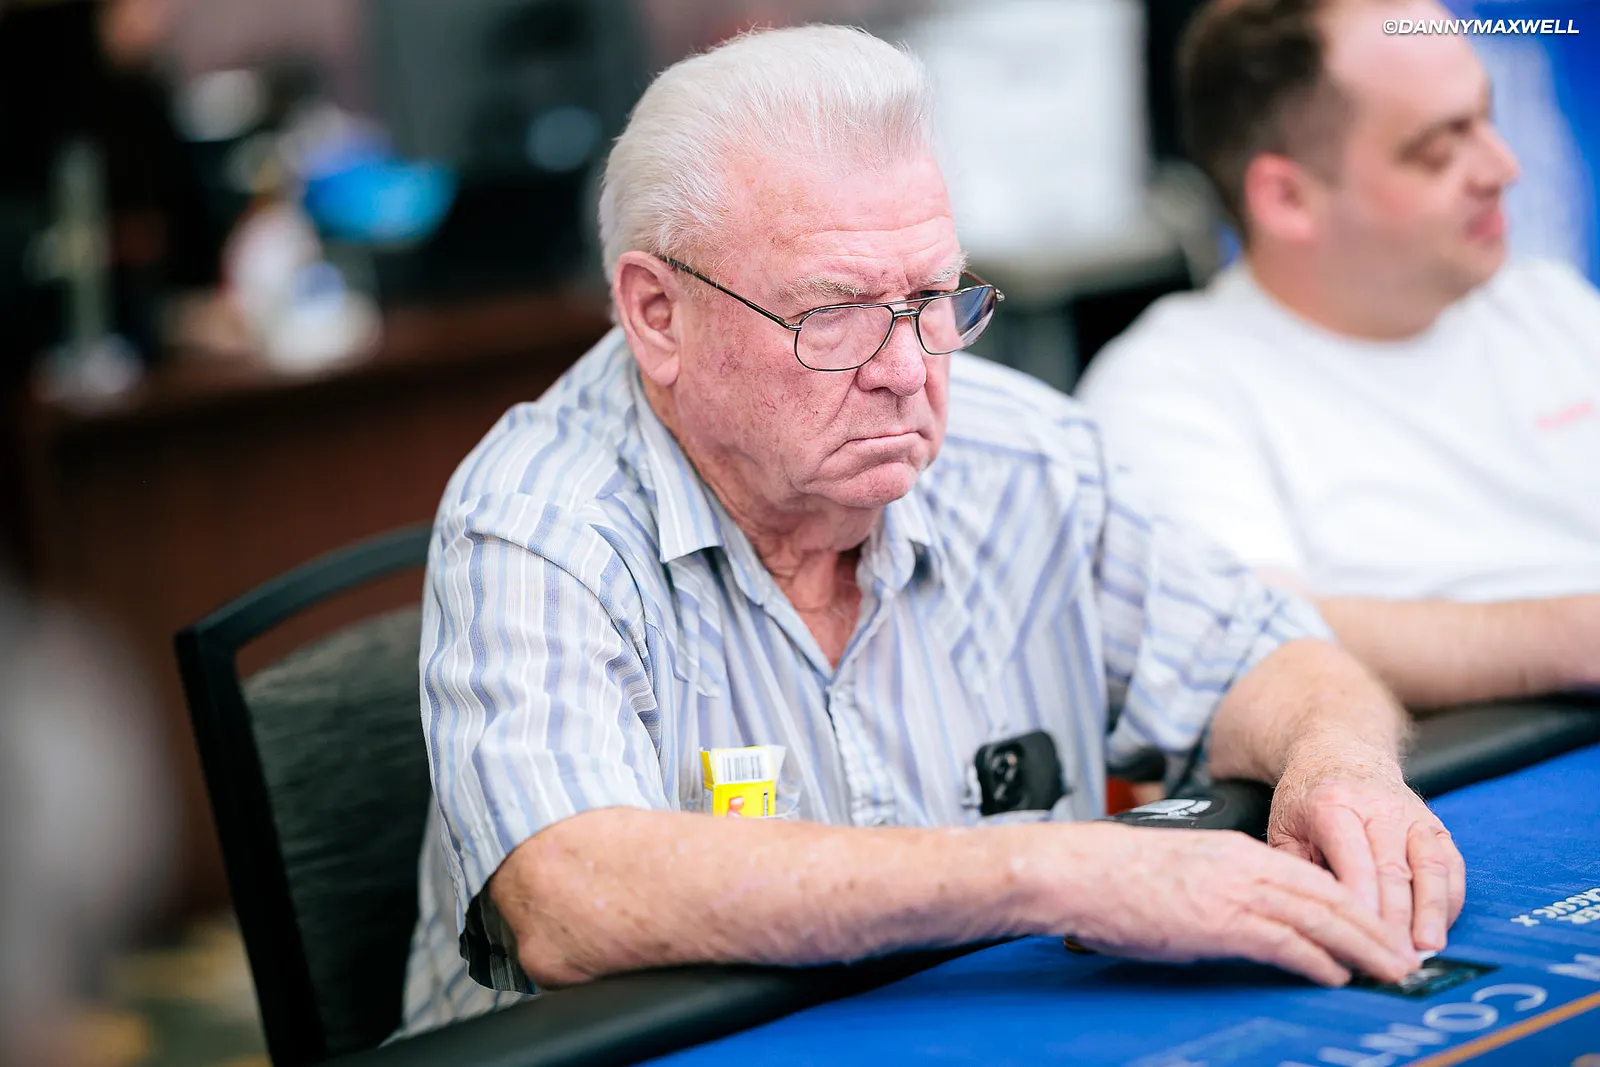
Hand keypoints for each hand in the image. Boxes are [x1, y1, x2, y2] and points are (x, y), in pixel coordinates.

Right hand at [1059, 824, 1417, 985]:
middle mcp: (1243, 865)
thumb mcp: (1179, 871)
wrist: (1077, 871)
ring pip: (1319, 918)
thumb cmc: (1113, 876)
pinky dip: (1317, 960)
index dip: (1354, 904)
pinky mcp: (1218, 922)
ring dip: (1363, 948)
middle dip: (1375, 928)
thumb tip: (1237, 919)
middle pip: (1330, 895)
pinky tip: (1337, 976)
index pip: (1311, 877)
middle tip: (1406, 956)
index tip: (1378, 928)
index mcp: (1234, 850)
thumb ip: (1217, 887)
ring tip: (1392, 971)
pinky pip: (1283, 941)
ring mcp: (1233, 892)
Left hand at [1269, 748, 1464, 953]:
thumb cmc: (1305, 799)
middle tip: (1393, 960)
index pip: (1352, 855)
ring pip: (1430, 866)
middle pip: (1393, 867)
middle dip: (1396, 918)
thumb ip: (1297, 868)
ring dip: (1431, 912)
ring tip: (1426, 950)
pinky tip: (1440, 928)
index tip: (1362, 934)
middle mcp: (1378, 807)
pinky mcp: (1434, 826)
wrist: (1339, 752)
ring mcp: (1412, 815)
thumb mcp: (1284, 826)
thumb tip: (1317, 917)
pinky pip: (1450, 865)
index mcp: (1332, 804)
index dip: (1361, 896)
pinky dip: (1448, 899)